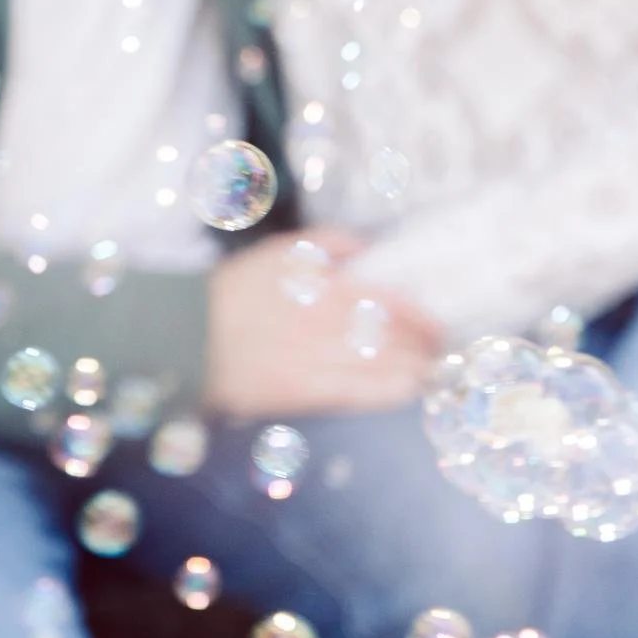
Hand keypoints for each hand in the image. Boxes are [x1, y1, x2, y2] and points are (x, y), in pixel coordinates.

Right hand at [203, 228, 444, 420]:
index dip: (424, 319)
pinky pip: (359, 394)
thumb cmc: (239, 289)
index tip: (440, 325)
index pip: (393, 305)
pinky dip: (388, 392)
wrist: (192, 334)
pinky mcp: (306, 392)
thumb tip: (369, 250)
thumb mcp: (283, 250)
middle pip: (396, 340)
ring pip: (385, 368)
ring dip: (417, 371)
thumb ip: (330, 243)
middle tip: (444, 352)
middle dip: (426, 348)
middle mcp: (332, 323)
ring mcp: (321, 360)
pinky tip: (406, 390)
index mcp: (327, 286)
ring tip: (433, 372)